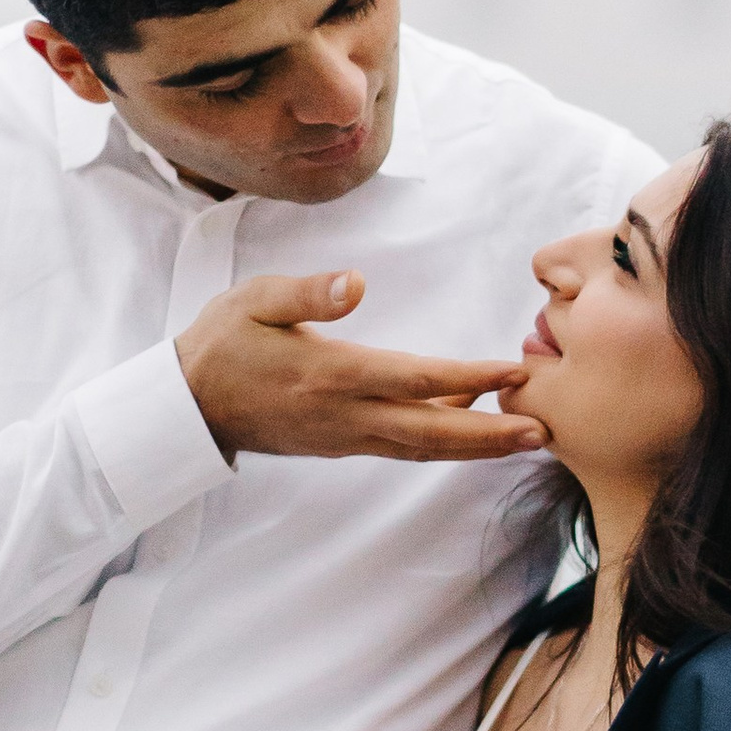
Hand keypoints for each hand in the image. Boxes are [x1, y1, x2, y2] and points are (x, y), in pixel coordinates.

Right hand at [178, 272, 546, 466]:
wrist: (187, 405)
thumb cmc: (223, 342)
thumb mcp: (255, 300)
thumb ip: (307, 292)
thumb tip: (356, 282)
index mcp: (331, 373)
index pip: (415, 379)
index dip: (469, 378)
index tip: (512, 371)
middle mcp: (346, 414)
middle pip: (433, 431)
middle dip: (491, 435)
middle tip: (542, 431)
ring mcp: (345, 436)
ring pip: (423, 447)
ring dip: (477, 446)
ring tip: (524, 437)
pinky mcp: (342, 444)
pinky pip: (403, 447)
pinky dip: (443, 443)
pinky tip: (471, 428)